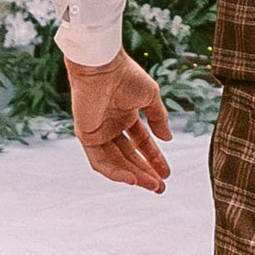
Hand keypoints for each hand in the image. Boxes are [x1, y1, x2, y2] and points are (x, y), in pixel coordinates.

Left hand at [67, 53, 172, 192]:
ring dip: (133, 175)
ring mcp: (98, 132)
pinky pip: (99, 160)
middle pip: (129, 156)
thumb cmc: (126, 75)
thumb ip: (159, 118)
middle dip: (144, 172)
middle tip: (159, 187)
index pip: (141, 142)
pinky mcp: (86, 136)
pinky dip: (115, 172)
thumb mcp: (150, 97)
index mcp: (125, 115)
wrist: (103, 66)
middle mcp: (111, 125)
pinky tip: (131, 178)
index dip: (154, 158)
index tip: (166, 173)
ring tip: (150, 185)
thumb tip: (168, 138)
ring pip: (115, 162)